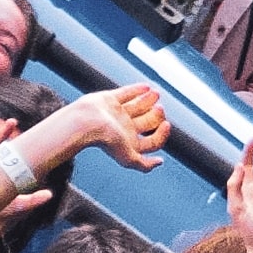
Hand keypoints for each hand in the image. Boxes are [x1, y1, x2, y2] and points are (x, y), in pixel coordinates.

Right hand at [41, 86, 170, 173]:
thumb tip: (160, 162)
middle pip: (147, 122)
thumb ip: (144, 165)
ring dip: (149, 100)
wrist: (86, 124)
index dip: (162, 134)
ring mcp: (116, 114)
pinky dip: (137, 90)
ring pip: (138, 106)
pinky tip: (146, 87)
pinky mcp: (109, 100)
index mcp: (129, 143)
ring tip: (156, 94)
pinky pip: (126, 94)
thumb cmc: (106, 142)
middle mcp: (124, 128)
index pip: (151, 140)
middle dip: (156, 115)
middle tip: (159, 109)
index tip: (167, 124)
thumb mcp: (128, 159)